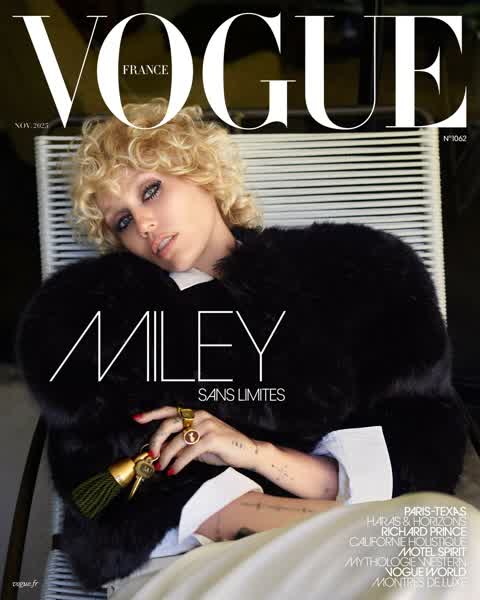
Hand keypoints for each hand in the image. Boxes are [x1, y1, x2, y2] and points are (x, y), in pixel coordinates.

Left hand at [132, 406, 259, 474]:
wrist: (247, 452)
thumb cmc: (222, 448)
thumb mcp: (198, 444)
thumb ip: (181, 445)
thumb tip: (161, 452)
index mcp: (195, 414)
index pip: (170, 411)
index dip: (152, 414)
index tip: (137, 419)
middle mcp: (199, 416)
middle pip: (169, 424)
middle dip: (157, 440)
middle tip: (152, 455)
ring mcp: (206, 426)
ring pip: (178, 440)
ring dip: (166, 456)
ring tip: (162, 468)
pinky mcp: (212, 438)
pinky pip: (189, 452)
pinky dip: (179, 463)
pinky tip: (174, 471)